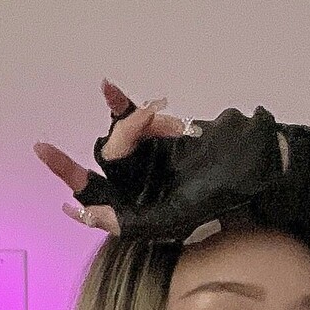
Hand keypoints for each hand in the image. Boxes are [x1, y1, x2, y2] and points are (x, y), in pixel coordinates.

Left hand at [35, 78, 218, 243]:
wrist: (248, 159)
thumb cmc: (216, 194)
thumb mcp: (175, 217)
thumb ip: (133, 222)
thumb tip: (87, 214)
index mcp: (136, 211)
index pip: (97, 205)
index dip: (78, 197)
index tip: (61, 190)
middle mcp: (134, 186)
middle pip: (104, 164)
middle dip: (102, 149)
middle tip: (90, 137)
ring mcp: (141, 157)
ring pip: (120, 138)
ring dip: (140, 124)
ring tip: (174, 123)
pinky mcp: (151, 132)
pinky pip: (128, 116)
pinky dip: (120, 104)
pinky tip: (106, 88)